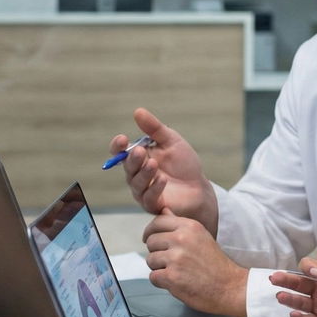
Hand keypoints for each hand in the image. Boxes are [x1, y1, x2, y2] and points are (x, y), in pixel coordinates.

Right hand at [110, 108, 216, 229]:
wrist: (199, 187)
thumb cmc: (183, 164)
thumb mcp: (171, 141)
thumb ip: (154, 128)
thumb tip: (138, 112)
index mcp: (138, 158)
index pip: (120, 152)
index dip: (117, 147)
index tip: (122, 139)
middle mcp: (137, 175)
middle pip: (127, 167)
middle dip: (133, 159)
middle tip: (140, 151)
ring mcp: (143, 191)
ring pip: (136, 183)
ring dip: (144, 173)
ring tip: (153, 164)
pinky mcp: (153, 204)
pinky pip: (148, 197)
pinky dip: (154, 188)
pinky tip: (162, 179)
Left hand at [142, 210, 246, 316]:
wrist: (231, 287)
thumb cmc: (216, 264)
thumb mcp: (201, 236)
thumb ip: (180, 224)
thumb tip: (163, 210)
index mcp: (189, 227)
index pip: (157, 222)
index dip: (150, 232)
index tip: (150, 239)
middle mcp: (181, 239)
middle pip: (151, 242)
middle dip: (157, 252)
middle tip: (171, 262)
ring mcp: (175, 258)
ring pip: (150, 260)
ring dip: (159, 268)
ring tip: (177, 272)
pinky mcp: (171, 276)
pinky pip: (153, 277)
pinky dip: (162, 282)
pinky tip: (177, 282)